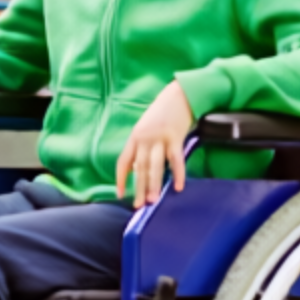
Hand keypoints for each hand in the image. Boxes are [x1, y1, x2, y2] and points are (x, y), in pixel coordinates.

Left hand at [116, 81, 194, 209]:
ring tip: (153, 200)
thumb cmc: (162, 112)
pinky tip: (177, 186)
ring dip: (154, 184)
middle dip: (139, 188)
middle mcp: (144, 138)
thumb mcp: (145, 127)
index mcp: (135, 137)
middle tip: (139, 205)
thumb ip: (141, 146)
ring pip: (155, 165)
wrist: (179, 95)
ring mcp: (159, 138)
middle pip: (140, 167)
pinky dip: (177, 173)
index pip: (123, 161)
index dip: (121, 178)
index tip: (120, 193)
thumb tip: (138, 168)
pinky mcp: (175, 137)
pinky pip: (175, 159)